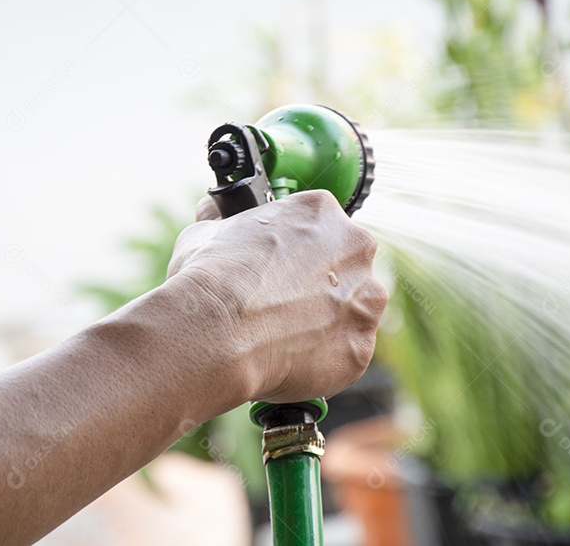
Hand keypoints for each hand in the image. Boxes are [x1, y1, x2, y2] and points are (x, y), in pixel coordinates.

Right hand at [165, 190, 387, 403]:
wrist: (218, 332)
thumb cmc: (211, 279)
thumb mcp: (205, 232)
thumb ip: (221, 221)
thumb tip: (211, 214)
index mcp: (321, 211)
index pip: (320, 227)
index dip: (297, 250)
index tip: (279, 268)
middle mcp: (355, 248)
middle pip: (346, 265)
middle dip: (320, 283)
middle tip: (282, 302)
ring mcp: (364, 299)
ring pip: (354, 309)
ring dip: (329, 319)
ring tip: (285, 334)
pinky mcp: (360, 346)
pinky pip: (347, 351)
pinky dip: (325, 357)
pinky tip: (292, 358)